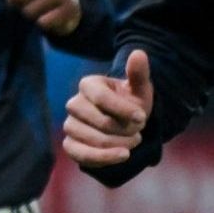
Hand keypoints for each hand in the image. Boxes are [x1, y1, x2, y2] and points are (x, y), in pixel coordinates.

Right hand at [62, 50, 152, 166]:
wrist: (125, 123)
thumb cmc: (131, 102)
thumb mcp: (139, 88)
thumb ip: (138, 73)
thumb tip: (138, 53)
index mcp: (88, 85)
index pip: (102, 98)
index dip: (124, 110)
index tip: (143, 118)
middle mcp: (74, 104)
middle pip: (101, 122)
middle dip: (125, 130)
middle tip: (139, 131)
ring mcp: (70, 125)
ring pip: (95, 140)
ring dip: (120, 144)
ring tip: (134, 141)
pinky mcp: (70, 145)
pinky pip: (82, 155)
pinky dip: (104, 158)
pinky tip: (123, 156)